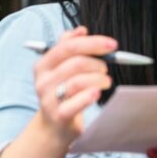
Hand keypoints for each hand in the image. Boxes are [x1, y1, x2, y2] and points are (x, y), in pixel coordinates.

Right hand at [33, 26, 115, 142]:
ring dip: (98, 79)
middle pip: (75, 63)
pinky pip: (75, 103)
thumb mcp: (62, 69)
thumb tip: (81, 30)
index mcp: (44, 64)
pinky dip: (90, 96)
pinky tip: (97, 93)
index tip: (113, 45)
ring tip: (105, 82)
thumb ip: (69, 47)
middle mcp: (43, 80)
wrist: (53, 127)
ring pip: (77, 81)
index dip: (93, 43)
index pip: (68, 46)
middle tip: (106, 69)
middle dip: (98, 63)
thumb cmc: (62, 93)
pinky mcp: (58, 116)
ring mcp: (49, 99)